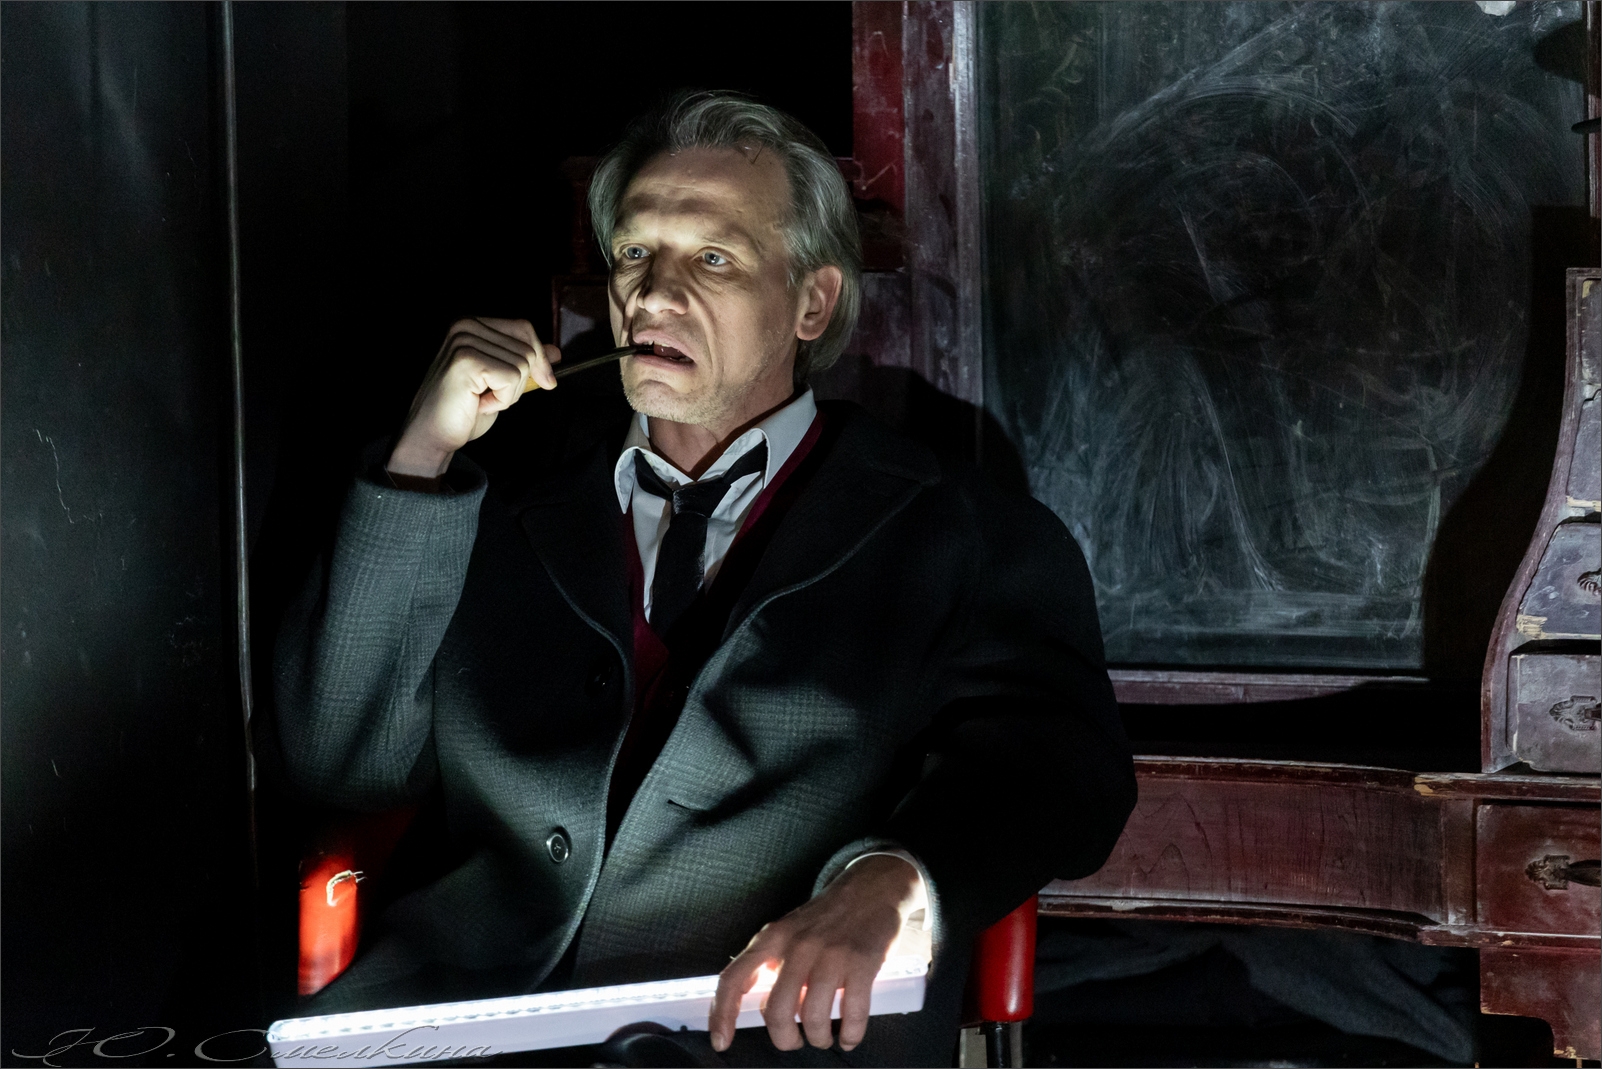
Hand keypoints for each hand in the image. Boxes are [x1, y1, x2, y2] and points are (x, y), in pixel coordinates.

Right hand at [388, 317, 560, 477]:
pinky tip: (477, 404)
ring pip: (522, 365)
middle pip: (527, 348)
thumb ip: (524, 361)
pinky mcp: (467, 361)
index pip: (523, 328)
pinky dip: (502, 400)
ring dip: (509, 393)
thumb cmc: (464, 409)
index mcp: (472, 324)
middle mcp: (465, 325)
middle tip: (490, 395)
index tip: (547, 382)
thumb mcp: (502, 381)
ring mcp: (464, 341)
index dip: (540, 356)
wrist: (433, 434)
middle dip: (519, 381)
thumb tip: (556, 351)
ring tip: (481, 398)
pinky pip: (511, 378)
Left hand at [708, 855, 920, 1052]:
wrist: (871, 888)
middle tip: (794, 1041)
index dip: (722, 1014)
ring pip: (813, 1018)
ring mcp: (830, 954)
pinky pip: (852, 1014)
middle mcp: (798, 946)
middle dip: (785, 1039)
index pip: (734, 979)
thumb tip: (752, 1005)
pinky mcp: (861, 963)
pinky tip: (848, 1036)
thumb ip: (768, 963)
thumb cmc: (826, 917)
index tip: (721, 1041)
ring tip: (823, 1037)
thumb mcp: (788, 930)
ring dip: (818, 1038)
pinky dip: (849, 1035)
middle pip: (777, 1011)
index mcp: (773, 938)